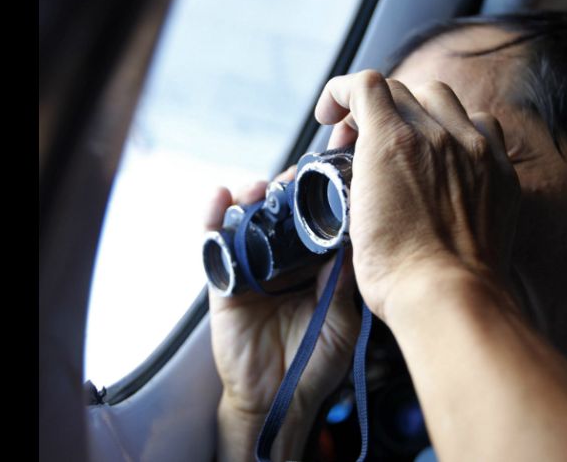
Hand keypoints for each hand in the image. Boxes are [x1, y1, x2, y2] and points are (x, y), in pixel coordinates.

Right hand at [205, 167, 359, 459]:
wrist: (279, 401)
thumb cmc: (314, 365)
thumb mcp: (341, 323)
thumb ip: (341, 285)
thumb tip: (351, 240)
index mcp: (315, 269)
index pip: (318, 221)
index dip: (323, 193)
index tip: (335, 166)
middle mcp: (284, 263)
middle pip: (282, 212)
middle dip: (289, 187)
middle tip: (299, 172)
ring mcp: (252, 271)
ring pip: (249, 221)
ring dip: (253, 196)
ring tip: (262, 187)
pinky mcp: (224, 284)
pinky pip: (215, 247)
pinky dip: (214, 219)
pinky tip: (220, 197)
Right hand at [315, 70, 520, 320]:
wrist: (447, 297)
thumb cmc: (395, 269)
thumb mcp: (353, 216)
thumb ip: (358, 172)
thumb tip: (360, 164)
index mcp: (393, 143)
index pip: (365, 85)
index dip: (340, 93)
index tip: (331, 114)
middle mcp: (436, 136)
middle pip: (401, 90)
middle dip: (372, 108)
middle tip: (360, 138)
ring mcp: (474, 150)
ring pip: (443, 98)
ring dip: (416, 109)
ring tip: (406, 138)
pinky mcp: (500, 171)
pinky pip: (482, 124)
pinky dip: (459, 128)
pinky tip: (449, 151)